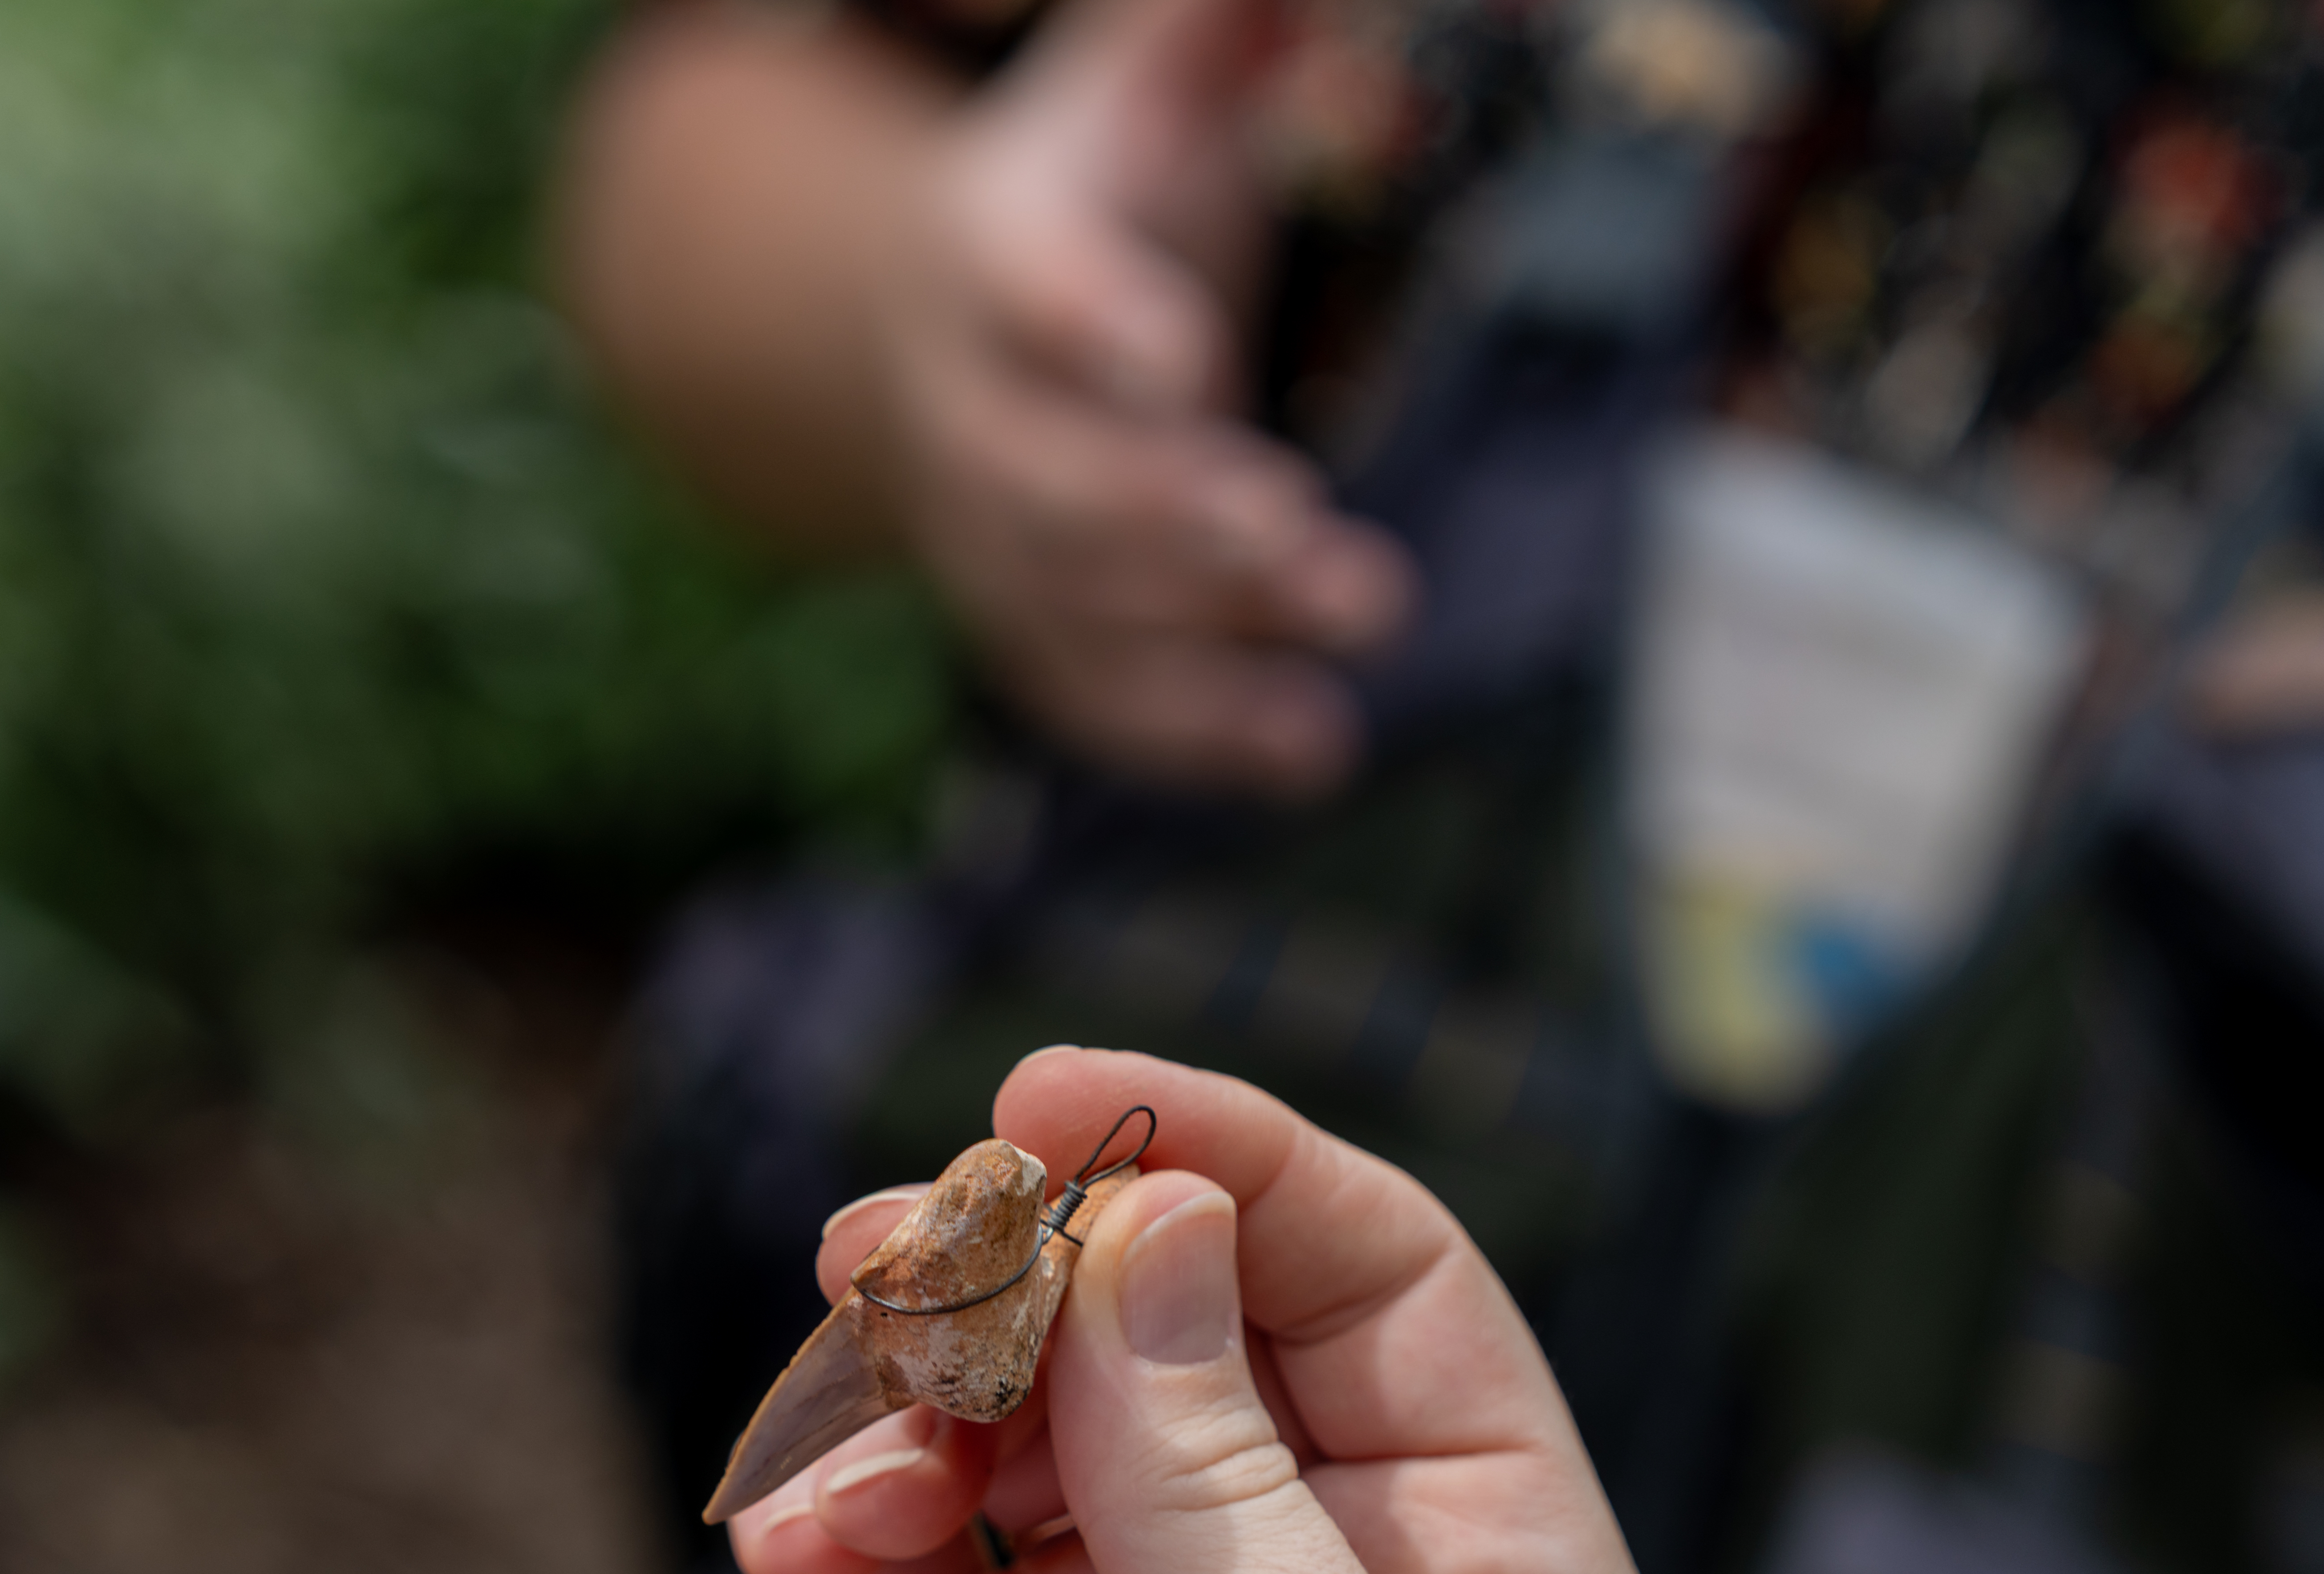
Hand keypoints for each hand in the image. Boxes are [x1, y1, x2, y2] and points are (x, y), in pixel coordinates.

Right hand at [722, 1052, 1662, 1573]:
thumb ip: (1231, 1480)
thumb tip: (1146, 1222)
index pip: (1379, 1284)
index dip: (1237, 1163)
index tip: (1077, 1103)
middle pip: (1179, 1311)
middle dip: (1053, 1241)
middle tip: (928, 1222)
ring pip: (1016, 1397)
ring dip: (928, 1345)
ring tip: (857, 1338)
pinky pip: (888, 1528)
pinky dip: (841, 1491)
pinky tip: (814, 1541)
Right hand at [876, 0, 1411, 796]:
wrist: (959, 316)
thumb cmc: (1099, 171)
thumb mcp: (1148, 72)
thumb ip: (1215, 21)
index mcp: (992, 254)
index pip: (1025, 296)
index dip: (1093, 328)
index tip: (1189, 360)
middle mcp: (966, 410)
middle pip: (1045, 483)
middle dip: (1166, 519)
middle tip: (1298, 530)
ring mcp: (986, 534)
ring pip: (1071, 611)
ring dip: (1210, 640)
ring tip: (1364, 630)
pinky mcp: (1028, 622)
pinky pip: (1091, 699)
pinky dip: (1198, 739)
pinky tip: (1316, 751)